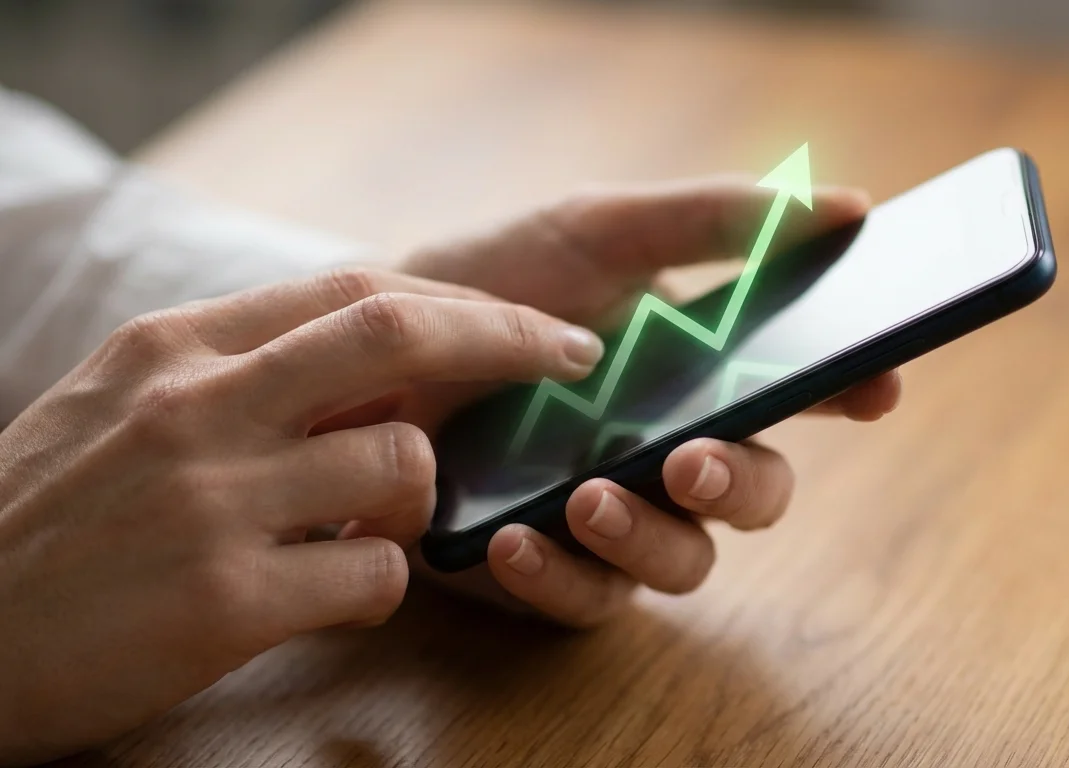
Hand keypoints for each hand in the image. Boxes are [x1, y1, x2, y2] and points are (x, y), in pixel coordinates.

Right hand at [0, 270, 602, 763]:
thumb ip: (238, 373)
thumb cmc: (50, 523)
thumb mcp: (121, 407)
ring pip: (404, 463)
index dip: (465, 304)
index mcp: (173, 346)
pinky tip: (327, 599)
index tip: (536, 327)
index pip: (354, 290)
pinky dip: (379, 588)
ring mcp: (211, 500)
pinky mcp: (225, 600)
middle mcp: (194, 404)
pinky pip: (378, 578)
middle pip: (396, 333)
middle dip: (509, 339)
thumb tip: (375, 365)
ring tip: (361, 535)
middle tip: (572, 359)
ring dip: (417, 503)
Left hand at [397, 178, 901, 624]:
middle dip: (740, 481)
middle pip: (758, 494)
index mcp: (699, 373)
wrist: (368, 348)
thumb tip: (844, 204)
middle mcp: (670, 453)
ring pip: (686, 563)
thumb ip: (712, 218)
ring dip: (650, 538)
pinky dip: (559, 575)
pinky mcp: (547, 570)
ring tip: (587, 497)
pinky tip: (514, 536)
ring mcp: (614, 517)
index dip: (854, 389)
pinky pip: (588, 602)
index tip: (875, 382)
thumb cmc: (492, 281)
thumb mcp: (598, 231)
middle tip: (690, 456)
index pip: (801, 391)